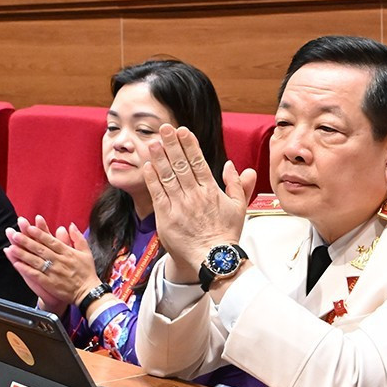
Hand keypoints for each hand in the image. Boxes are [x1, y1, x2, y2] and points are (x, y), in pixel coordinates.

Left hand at [3, 215, 99, 310]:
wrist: (88, 292)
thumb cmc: (87, 272)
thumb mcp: (86, 252)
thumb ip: (78, 237)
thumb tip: (71, 225)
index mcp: (67, 252)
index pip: (51, 240)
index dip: (39, 234)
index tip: (29, 228)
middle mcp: (59, 261)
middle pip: (40, 249)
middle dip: (27, 241)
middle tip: (15, 234)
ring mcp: (54, 272)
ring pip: (36, 261)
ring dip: (23, 254)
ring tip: (12, 247)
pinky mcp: (50, 283)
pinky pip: (36, 275)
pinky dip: (26, 270)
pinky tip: (17, 264)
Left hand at [141, 126, 255, 283]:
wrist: (214, 259)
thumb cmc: (226, 234)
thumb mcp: (239, 207)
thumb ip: (237, 184)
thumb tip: (232, 165)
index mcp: (211, 191)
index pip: (198, 162)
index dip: (189, 145)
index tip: (183, 130)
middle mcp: (195, 195)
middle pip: (181, 164)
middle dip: (172, 144)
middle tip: (164, 127)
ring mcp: (180, 205)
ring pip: (167, 176)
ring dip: (159, 157)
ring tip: (153, 141)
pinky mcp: (167, 217)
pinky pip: (158, 194)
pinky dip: (152, 179)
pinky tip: (147, 166)